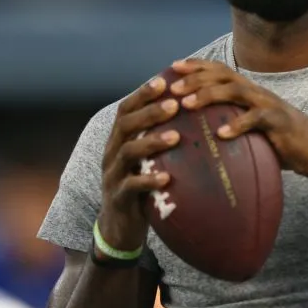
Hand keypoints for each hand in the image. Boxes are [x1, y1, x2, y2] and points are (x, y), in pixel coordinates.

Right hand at [98, 76, 180, 252]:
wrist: (119, 227)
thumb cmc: (141, 186)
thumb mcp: (148, 159)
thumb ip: (161, 138)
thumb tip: (196, 117)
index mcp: (118, 139)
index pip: (126, 109)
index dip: (142, 94)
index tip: (164, 81)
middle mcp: (111, 153)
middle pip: (125, 125)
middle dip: (149, 112)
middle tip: (175, 104)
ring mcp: (112, 175)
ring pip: (127, 152)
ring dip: (152, 142)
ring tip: (176, 137)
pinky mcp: (119, 198)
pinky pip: (131, 186)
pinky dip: (148, 181)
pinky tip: (168, 179)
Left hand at [168, 59, 307, 183]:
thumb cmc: (278, 139)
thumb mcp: (250, 126)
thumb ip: (229, 120)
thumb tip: (198, 130)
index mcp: (247, 91)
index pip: (219, 70)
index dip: (196, 65)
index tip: (173, 67)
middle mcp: (256, 92)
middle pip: (222, 76)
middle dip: (195, 78)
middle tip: (171, 87)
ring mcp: (267, 104)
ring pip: (235, 90)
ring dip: (209, 94)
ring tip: (187, 104)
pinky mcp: (278, 121)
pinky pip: (256, 118)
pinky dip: (237, 124)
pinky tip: (221, 134)